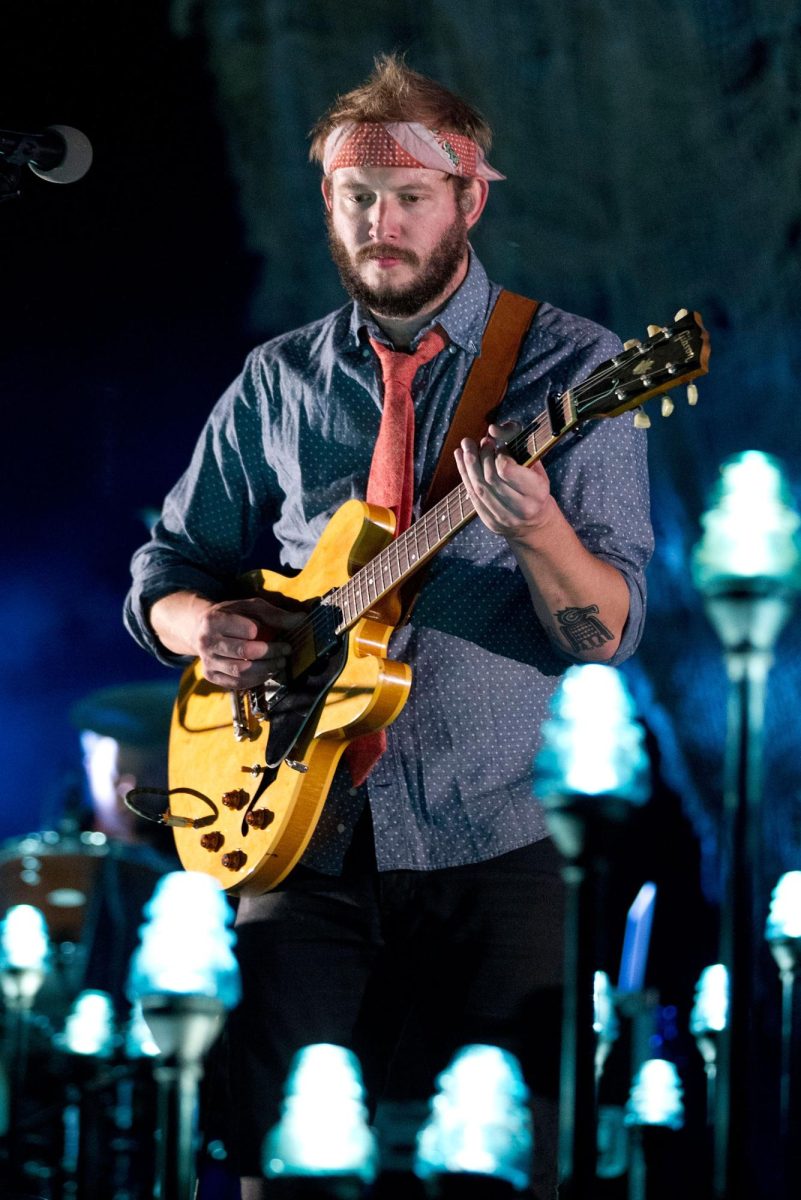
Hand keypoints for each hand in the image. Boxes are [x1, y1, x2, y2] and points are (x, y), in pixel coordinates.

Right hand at [193, 596, 304, 689]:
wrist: (201, 628)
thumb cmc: (231, 615)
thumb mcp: (250, 607)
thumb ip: (274, 614)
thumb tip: (300, 619)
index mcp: (215, 620)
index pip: (247, 630)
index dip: (266, 633)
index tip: (280, 635)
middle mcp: (207, 641)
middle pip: (245, 652)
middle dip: (271, 653)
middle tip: (286, 650)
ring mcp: (207, 661)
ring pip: (241, 671)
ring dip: (266, 669)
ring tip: (280, 663)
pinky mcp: (211, 676)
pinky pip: (237, 683)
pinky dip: (256, 679)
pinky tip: (267, 672)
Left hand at [454, 421, 556, 541]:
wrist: (535, 522)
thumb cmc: (536, 485)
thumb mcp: (535, 463)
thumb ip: (517, 443)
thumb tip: (492, 429)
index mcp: (536, 491)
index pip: (506, 470)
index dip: (499, 455)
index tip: (500, 447)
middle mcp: (521, 507)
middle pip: (489, 479)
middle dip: (481, 456)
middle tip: (481, 442)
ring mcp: (504, 517)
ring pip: (478, 488)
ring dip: (468, 464)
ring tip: (466, 446)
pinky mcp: (490, 521)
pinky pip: (472, 496)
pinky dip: (465, 475)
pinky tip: (461, 458)